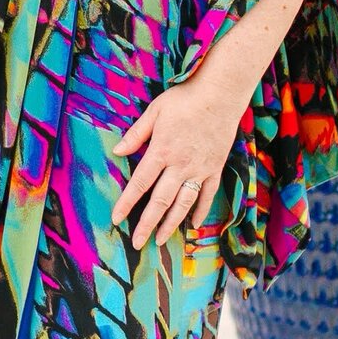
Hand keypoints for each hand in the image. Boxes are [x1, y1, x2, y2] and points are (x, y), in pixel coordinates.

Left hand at [110, 64, 246, 250]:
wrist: (221, 95)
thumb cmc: (184, 99)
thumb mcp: (154, 112)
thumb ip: (136, 134)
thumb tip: (118, 152)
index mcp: (161, 151)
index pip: (139, 183)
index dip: (126, 203)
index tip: (116, 218)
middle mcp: (180, 165)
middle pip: (160, 201)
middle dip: (147, 224)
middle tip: (137, 243)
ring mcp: (199, 169)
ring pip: (183, 203)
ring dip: (171, 224)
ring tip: (160, 240)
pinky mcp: (215, 168)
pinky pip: (207, 195)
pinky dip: (200, 211)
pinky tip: (193, 224)